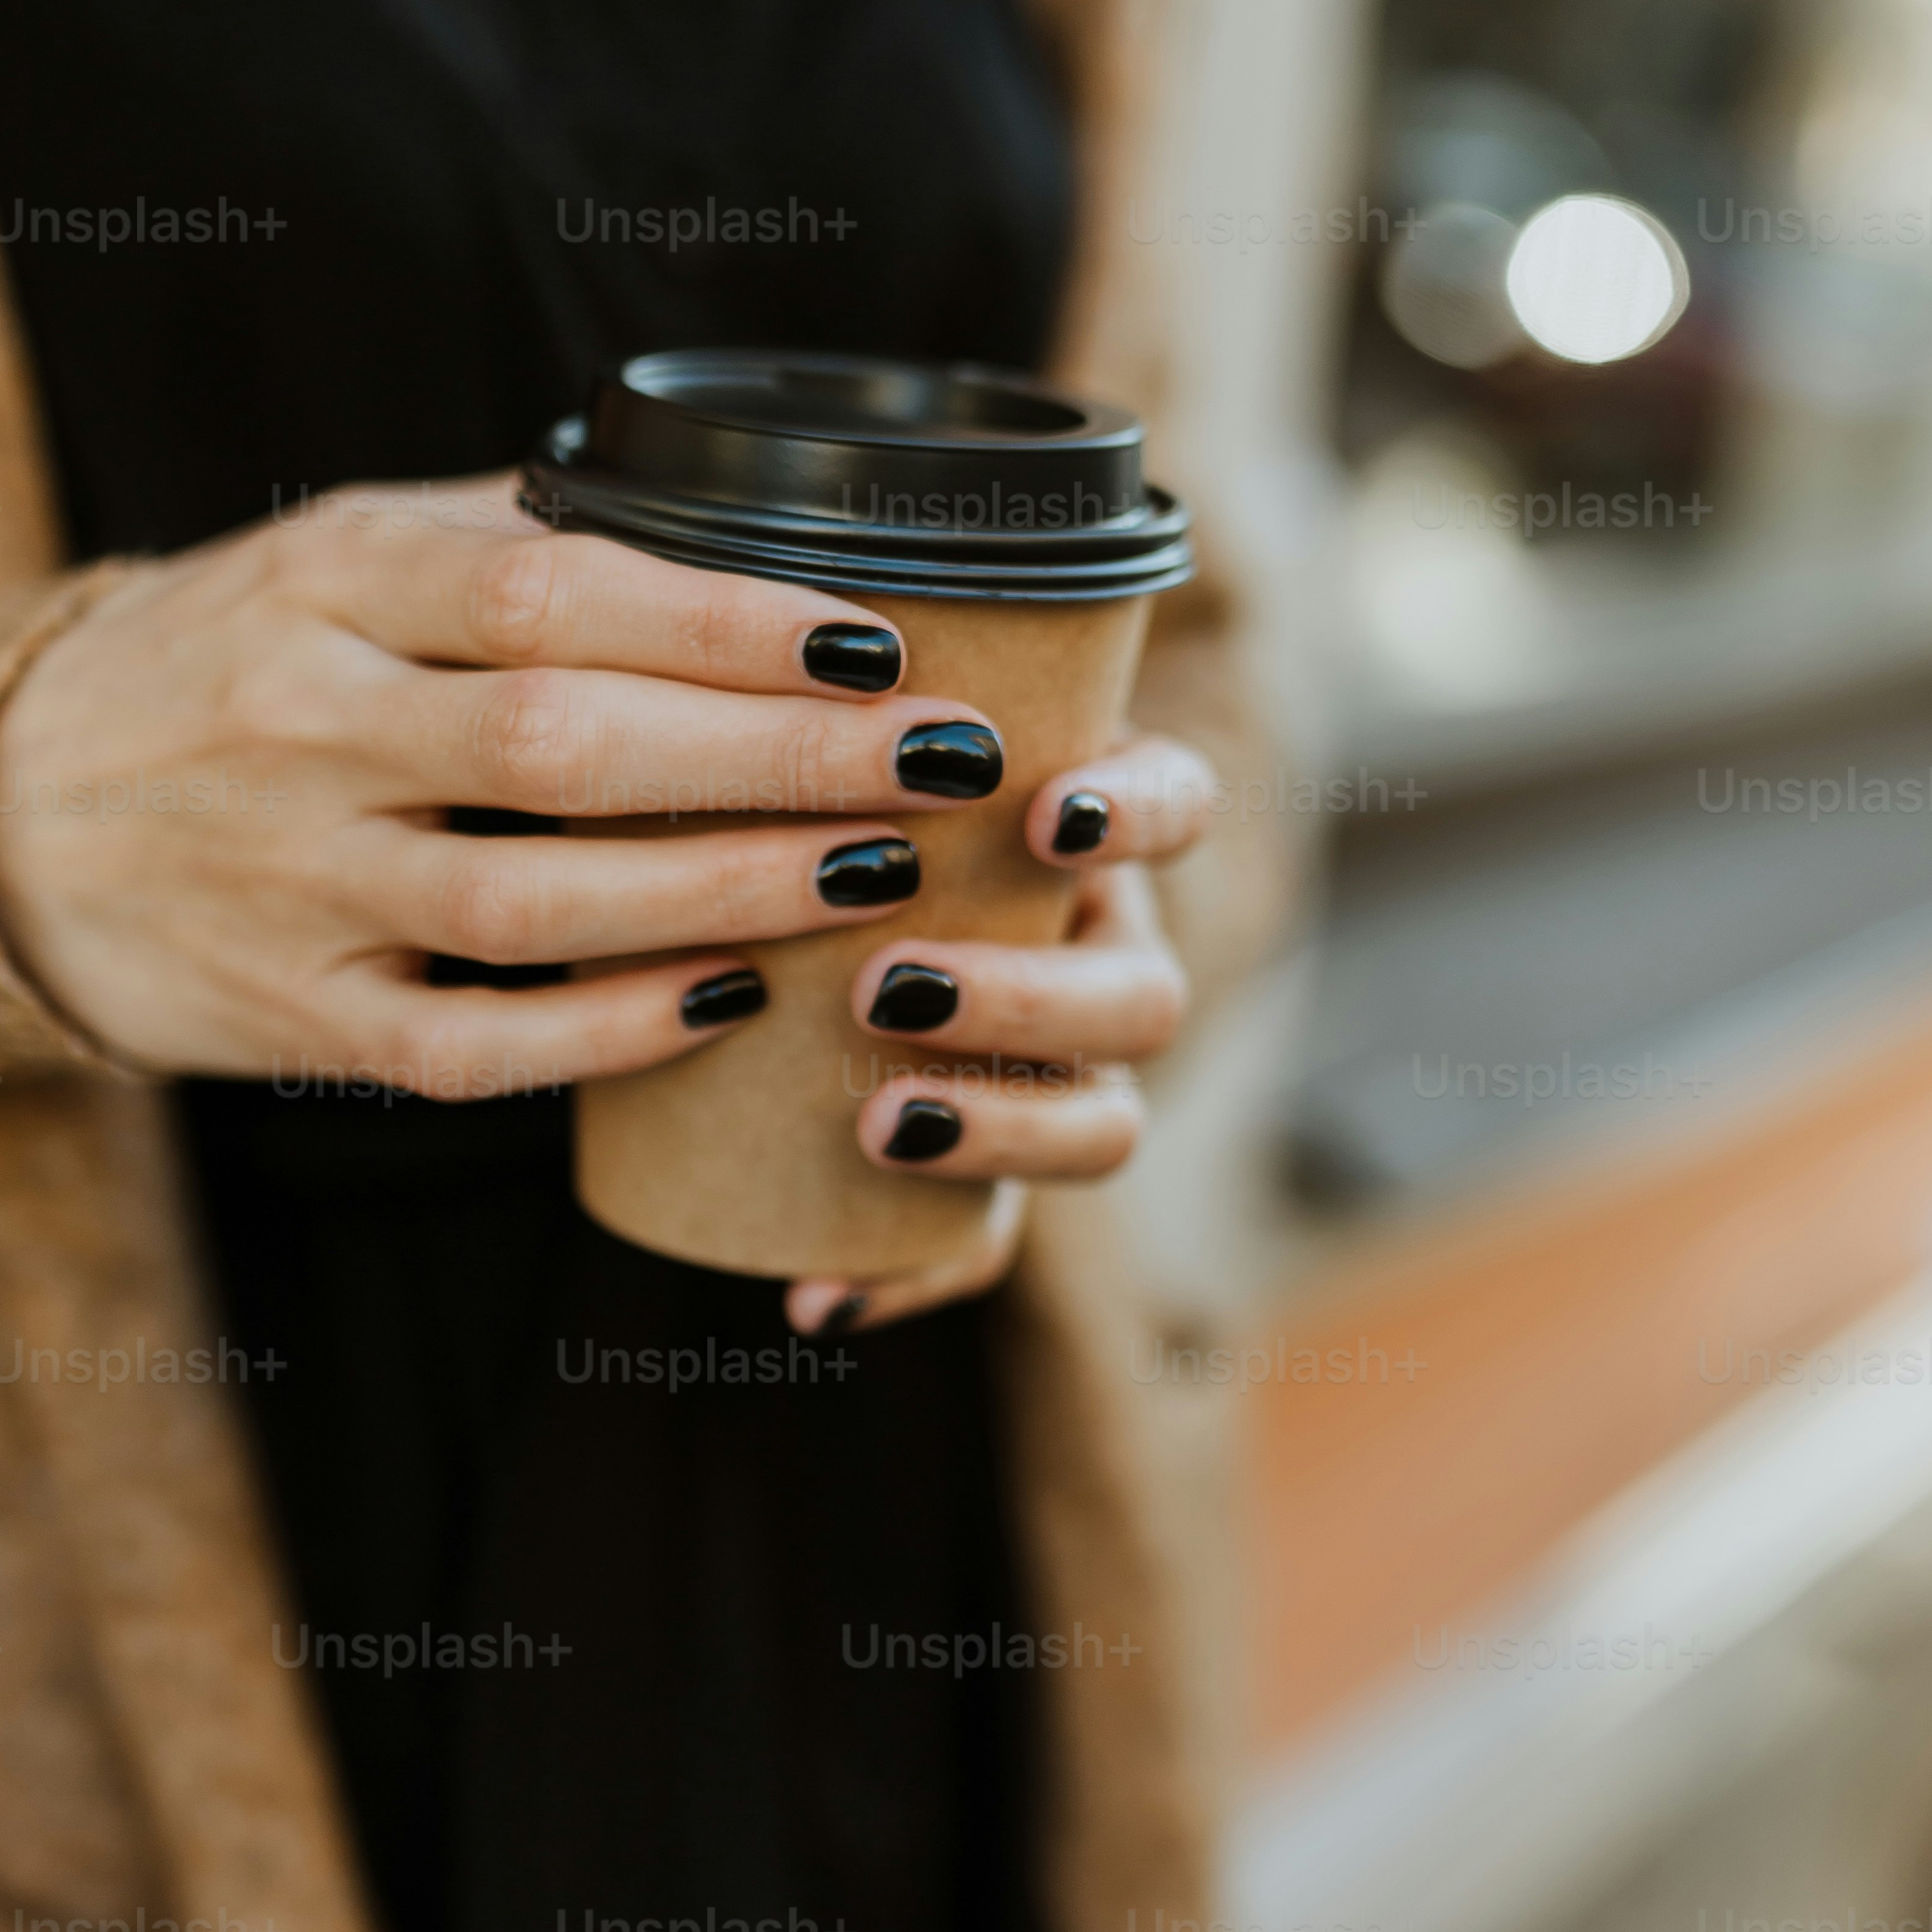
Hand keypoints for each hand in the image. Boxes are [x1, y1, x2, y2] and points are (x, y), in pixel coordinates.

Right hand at [0, 478, 1008, 1090]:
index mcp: (331, 579)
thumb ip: (511, 533)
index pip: (555, 593)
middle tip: (938, 762)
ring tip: (878, 875)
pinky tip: (732, 1002)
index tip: (877, 638)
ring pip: (535, 900)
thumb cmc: (229, 662)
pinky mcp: (295, 1016)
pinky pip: (475, 1042)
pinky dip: (610, 1030)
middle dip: (776, 757)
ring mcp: (294, 881)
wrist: (5, 812)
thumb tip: (737, 511)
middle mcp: (305, 723)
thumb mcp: (334, 549)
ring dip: (726, 892)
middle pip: (567, 743)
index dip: (726, 622)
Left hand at [782, 733, 1216, 1335]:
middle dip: (1029, 999)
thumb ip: (828, 686)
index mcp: (1090, 837)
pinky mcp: (993, 1174)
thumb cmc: (829, 783)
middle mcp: (1104, 956)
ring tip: (880, 1122)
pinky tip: (817, 1299)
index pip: (1178, 808)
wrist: (793, 895)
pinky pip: (982, 1245)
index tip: (1044, 816)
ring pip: (1104, 1128)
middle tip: (892, 987)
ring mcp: (1066, 1076)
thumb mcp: (845, 725)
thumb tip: (753, 632)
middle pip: (1143, 998)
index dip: (1136, 817)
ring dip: (1003, 1132)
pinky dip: (902, 1278)